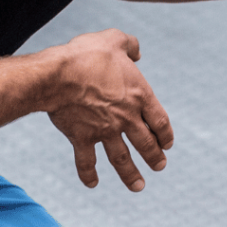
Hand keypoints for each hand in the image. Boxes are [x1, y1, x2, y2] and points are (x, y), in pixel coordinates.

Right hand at [47, 29, 172, 190]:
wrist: (58, 75)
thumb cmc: (87, 55)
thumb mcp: (114, 40)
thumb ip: (129, 44)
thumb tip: (136, 50)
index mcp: (139, 96)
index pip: (160, 121)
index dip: (165, 134)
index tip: (168, 144)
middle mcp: (126, 118)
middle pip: (146, 143)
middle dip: (154, 157)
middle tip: (160, 166)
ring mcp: (105, 131)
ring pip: (122, 158)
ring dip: (131, 174)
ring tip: (139, 187)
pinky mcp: (82, 138)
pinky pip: (86, 161)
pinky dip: (88, 174)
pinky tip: (92, 184)